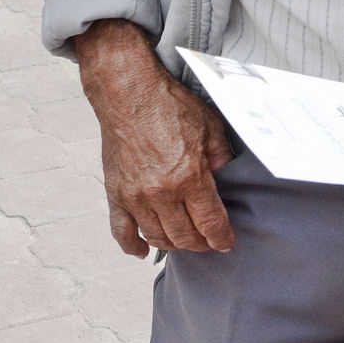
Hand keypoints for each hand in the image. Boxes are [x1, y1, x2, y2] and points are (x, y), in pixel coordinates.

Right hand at [76, 19, 235, 256]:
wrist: (127, 91)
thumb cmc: (167, 103)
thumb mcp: (209, 126)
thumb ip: (221, 158)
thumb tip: (227, 180)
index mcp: (188, 176)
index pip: (210, 224)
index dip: (223, 238)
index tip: (227, 243)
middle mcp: (161, 192)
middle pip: (185, 237)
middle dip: (202, 244)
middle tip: (209, 240)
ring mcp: (135, 196)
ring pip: (158, 238)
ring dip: (174, 244)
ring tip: (185, 239)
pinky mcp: (116, 193)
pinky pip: (121, 231)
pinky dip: (133, 246)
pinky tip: (142, 250)